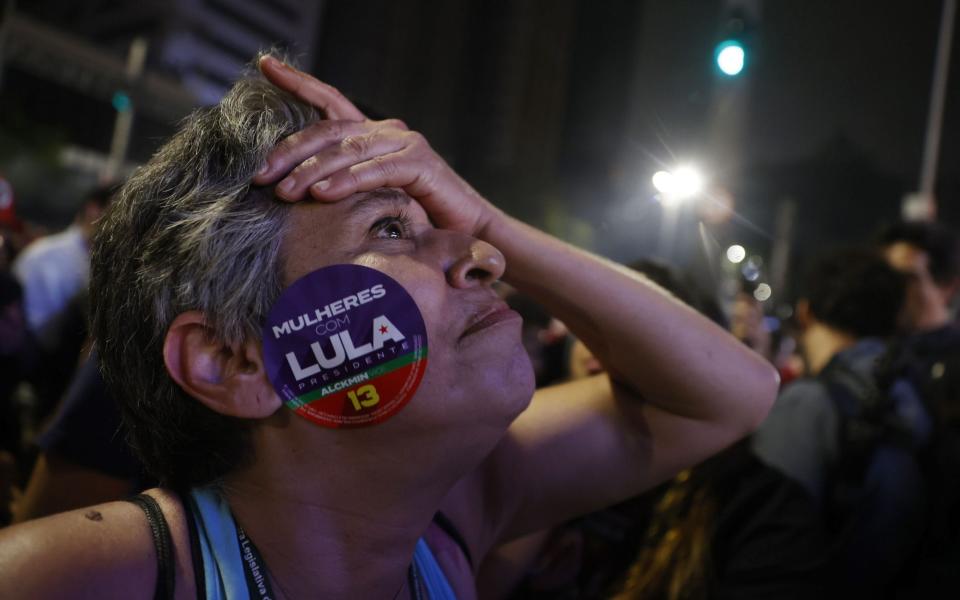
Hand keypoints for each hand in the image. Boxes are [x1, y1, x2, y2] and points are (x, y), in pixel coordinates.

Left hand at [254, 55, 499, 236]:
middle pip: (329, 131)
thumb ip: (342, 183)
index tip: (266, 65)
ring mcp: (405, 144)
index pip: (330, 101)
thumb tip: (291, 189)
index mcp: (373, 134)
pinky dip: (346, 182)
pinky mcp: (420, 164)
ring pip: (347, 151)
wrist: (466, 230)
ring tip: (285, 191)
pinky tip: (323, 194)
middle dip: (290, 151)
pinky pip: (374, 171)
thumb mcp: (371, 196)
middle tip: (261, 174)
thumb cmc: (415, 217)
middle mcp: (388, 131)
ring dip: (311, 171)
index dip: (299, 81)